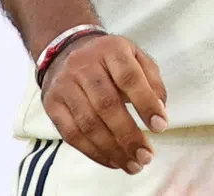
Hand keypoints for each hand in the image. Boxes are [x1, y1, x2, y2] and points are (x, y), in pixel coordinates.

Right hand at [41, 33, 168, 173]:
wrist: (65, 49)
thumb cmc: (107, 58)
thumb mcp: (134, 55)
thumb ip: (151, 79)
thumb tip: (160, 110)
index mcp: (111, 49)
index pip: (128, 76)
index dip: (145, 102)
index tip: (160, 125)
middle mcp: (85, 65)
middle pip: (106, 104)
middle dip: (129, 135)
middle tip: (146, 155)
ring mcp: (66, 85)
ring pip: (88, 123)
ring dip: (113, 149)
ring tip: (133, 164)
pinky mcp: (52, 104)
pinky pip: (72, 135)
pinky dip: (94, 152)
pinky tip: (112, 160)